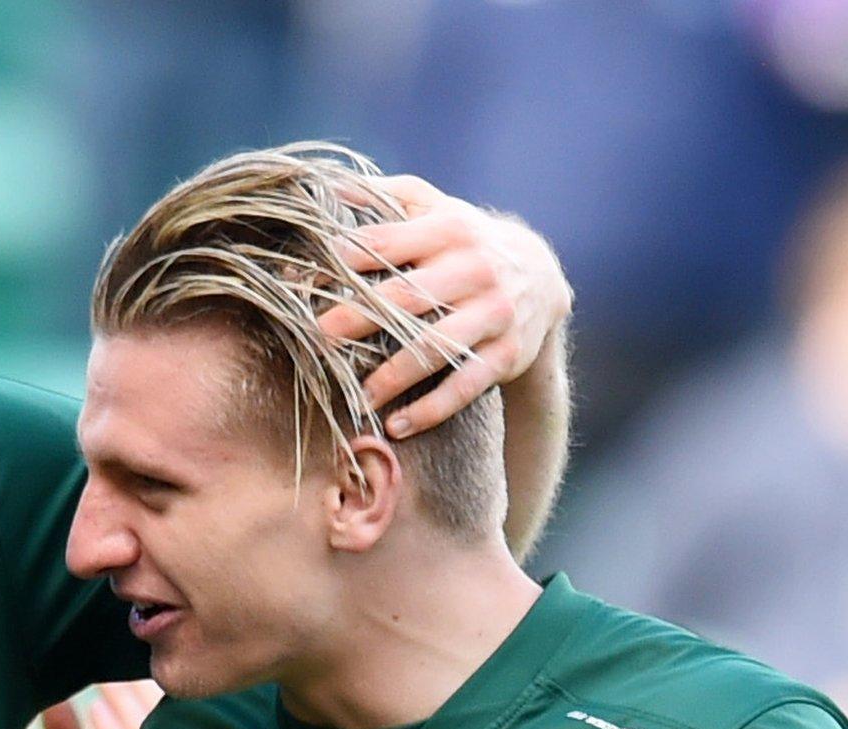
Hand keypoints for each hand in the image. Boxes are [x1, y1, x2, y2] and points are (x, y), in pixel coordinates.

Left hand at [323, 174, 572, 437]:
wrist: (542, 279)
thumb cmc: (465, 242)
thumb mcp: (436, 208)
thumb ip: (386, 196)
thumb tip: (327, 184)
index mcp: (449, 230)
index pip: (387, 244)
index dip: (345, 261)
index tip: (306, 280)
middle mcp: (475, 269)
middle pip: (406, 297)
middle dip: (359, 319)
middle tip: (319, 337)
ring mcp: (494, 314)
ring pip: (436, 348)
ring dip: (392, 377)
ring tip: (357, 397)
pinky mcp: (507, 353)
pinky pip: (465, 386)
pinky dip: (430, 410)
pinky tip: (396, 426)